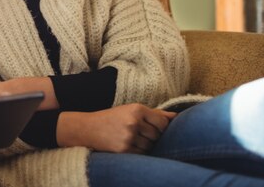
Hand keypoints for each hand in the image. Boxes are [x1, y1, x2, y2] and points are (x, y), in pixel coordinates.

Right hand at [57, 103, 175, 152]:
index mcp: (136, 109)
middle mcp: (134, 122)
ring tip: (132, 138)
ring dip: (145, 145)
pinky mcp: (124, 149)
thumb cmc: (112, 118)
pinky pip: (142, 154)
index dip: (161, 127)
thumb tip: (176, 116)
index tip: (153, 127)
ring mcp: (129, 136)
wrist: (87, 128)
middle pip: (157, 135)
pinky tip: (128, 145)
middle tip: (139, 133)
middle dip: (151, 136)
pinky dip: (138, 152)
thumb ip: (154, 113)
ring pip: (150, 146)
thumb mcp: (130, 110)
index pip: (162, 122)